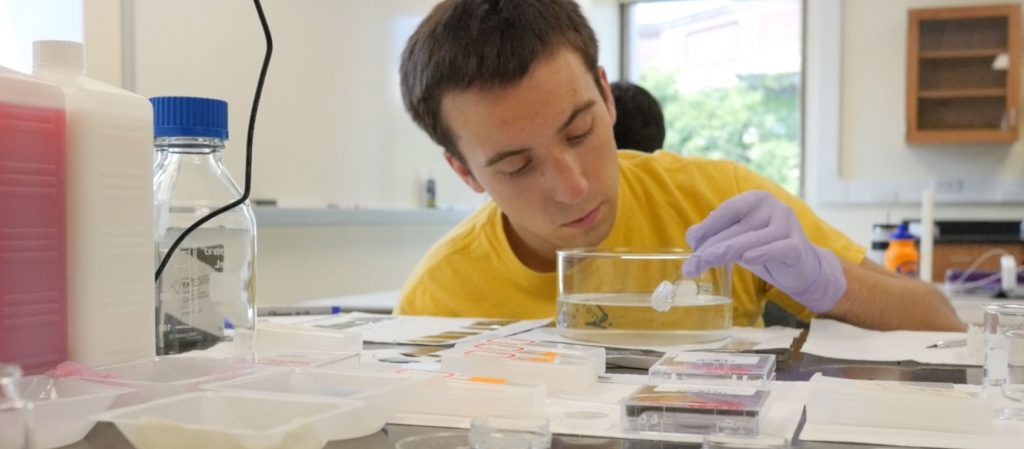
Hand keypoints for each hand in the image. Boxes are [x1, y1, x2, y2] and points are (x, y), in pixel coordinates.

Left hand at [682, 190, 845, 312]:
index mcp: (757, 199)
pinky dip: (762, 253)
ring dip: (725, 253)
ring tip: (705, 264)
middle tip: (691, 264)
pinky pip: (778, 248)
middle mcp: (774, 207)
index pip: (728, 210)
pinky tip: (747, 258)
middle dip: (710, 246)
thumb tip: (691, 235)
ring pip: (751, 239)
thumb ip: (717, 233)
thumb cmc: (764, 249)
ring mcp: (788, 225)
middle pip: (736, 227)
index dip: (708, 226)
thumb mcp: (738, 238)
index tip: (691, 244)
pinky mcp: (798, 246)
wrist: (800, 268)